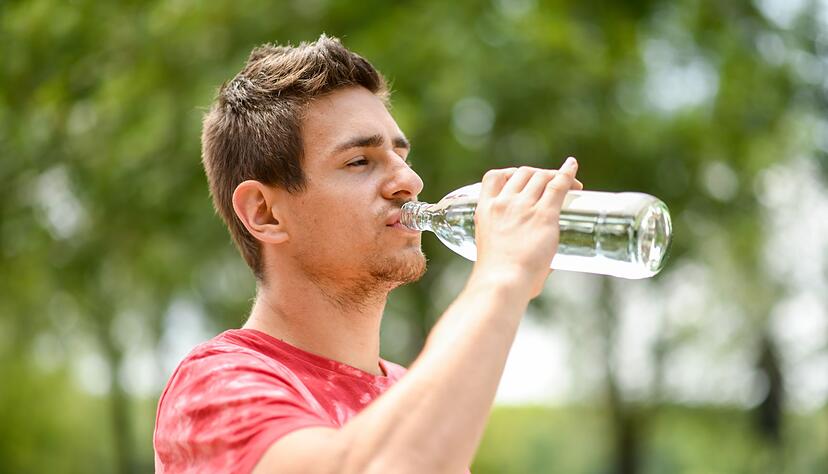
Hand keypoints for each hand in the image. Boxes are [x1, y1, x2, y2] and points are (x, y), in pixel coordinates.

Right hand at [472, 158, 581, 297]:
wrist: (501, 283)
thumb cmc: (498, 279)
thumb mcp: (493, 252)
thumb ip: (513, 250)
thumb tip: (546, 266)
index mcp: (485, 211)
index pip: (493, 177)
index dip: (509, 173)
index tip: (521, 179)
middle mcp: (503, 203)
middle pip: (522, 173)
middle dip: (538, 174)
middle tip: (553, 185)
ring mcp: (523, 207)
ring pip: (541, 176)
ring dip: (555, 175)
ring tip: (570, 185)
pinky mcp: (544, 215)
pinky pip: (558, 185)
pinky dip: (568, 174)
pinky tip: (573, 167)